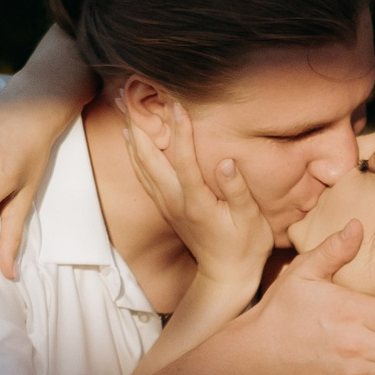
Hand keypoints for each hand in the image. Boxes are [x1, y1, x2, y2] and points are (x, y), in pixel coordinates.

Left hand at [121, 103, 270, 295]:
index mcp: (196, 202)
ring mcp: (167, 205)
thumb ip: (238, 190)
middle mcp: (175, 202)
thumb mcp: (251, 220)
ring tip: (123, 110)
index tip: (177, 105)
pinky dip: (135, 154)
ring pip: (142, 166)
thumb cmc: (245, 247)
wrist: (225, 277)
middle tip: (128, 97)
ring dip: (132, 137)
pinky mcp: (166, 208)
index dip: (181, 132)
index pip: (184, 161)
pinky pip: (144, 175)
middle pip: (149, 160)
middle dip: (140, 127)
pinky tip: (132, 141)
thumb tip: (226, 162)